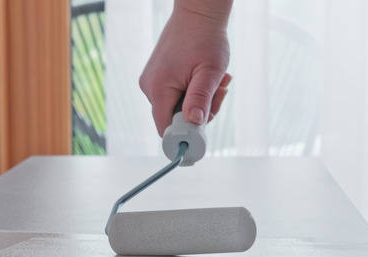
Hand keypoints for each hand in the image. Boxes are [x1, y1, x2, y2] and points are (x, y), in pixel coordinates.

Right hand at [139, 6, 231, 135]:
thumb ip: (201, 99)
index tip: (206, 123)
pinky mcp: (157, 77)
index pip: (166, 129)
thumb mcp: (209, 72)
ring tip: (214, 80)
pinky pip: (175, 95)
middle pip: (173, 119)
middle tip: (218, 92)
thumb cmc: (205, 38)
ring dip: (199, 100)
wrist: (197, 13)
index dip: (186, 133)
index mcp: (158, 89)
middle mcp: (149, 87)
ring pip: (176, 107)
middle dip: (199, 112)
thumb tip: (194, 123)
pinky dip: (192, 91)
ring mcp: (151, 82)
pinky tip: (203, 77)